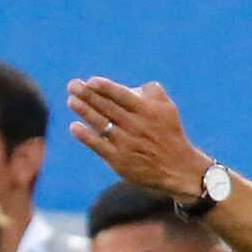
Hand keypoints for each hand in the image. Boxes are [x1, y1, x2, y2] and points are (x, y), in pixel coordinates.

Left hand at [66, 76, 209, 202]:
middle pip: (106, 107)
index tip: (91, 81)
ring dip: (84, 111)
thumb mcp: (168, 108)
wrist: (179, 170)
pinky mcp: (119, 161)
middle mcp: (135, 126)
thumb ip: (150, 91)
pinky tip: (75, 127)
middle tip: (72, 85)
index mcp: (146, 111)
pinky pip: (99, 146)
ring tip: (72, 101)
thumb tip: (128, 84)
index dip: (104, 87)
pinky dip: (86, 136)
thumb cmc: (170, 134)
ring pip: (100, 124)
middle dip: (87, 94)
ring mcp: (126, 144)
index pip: (121, 95)